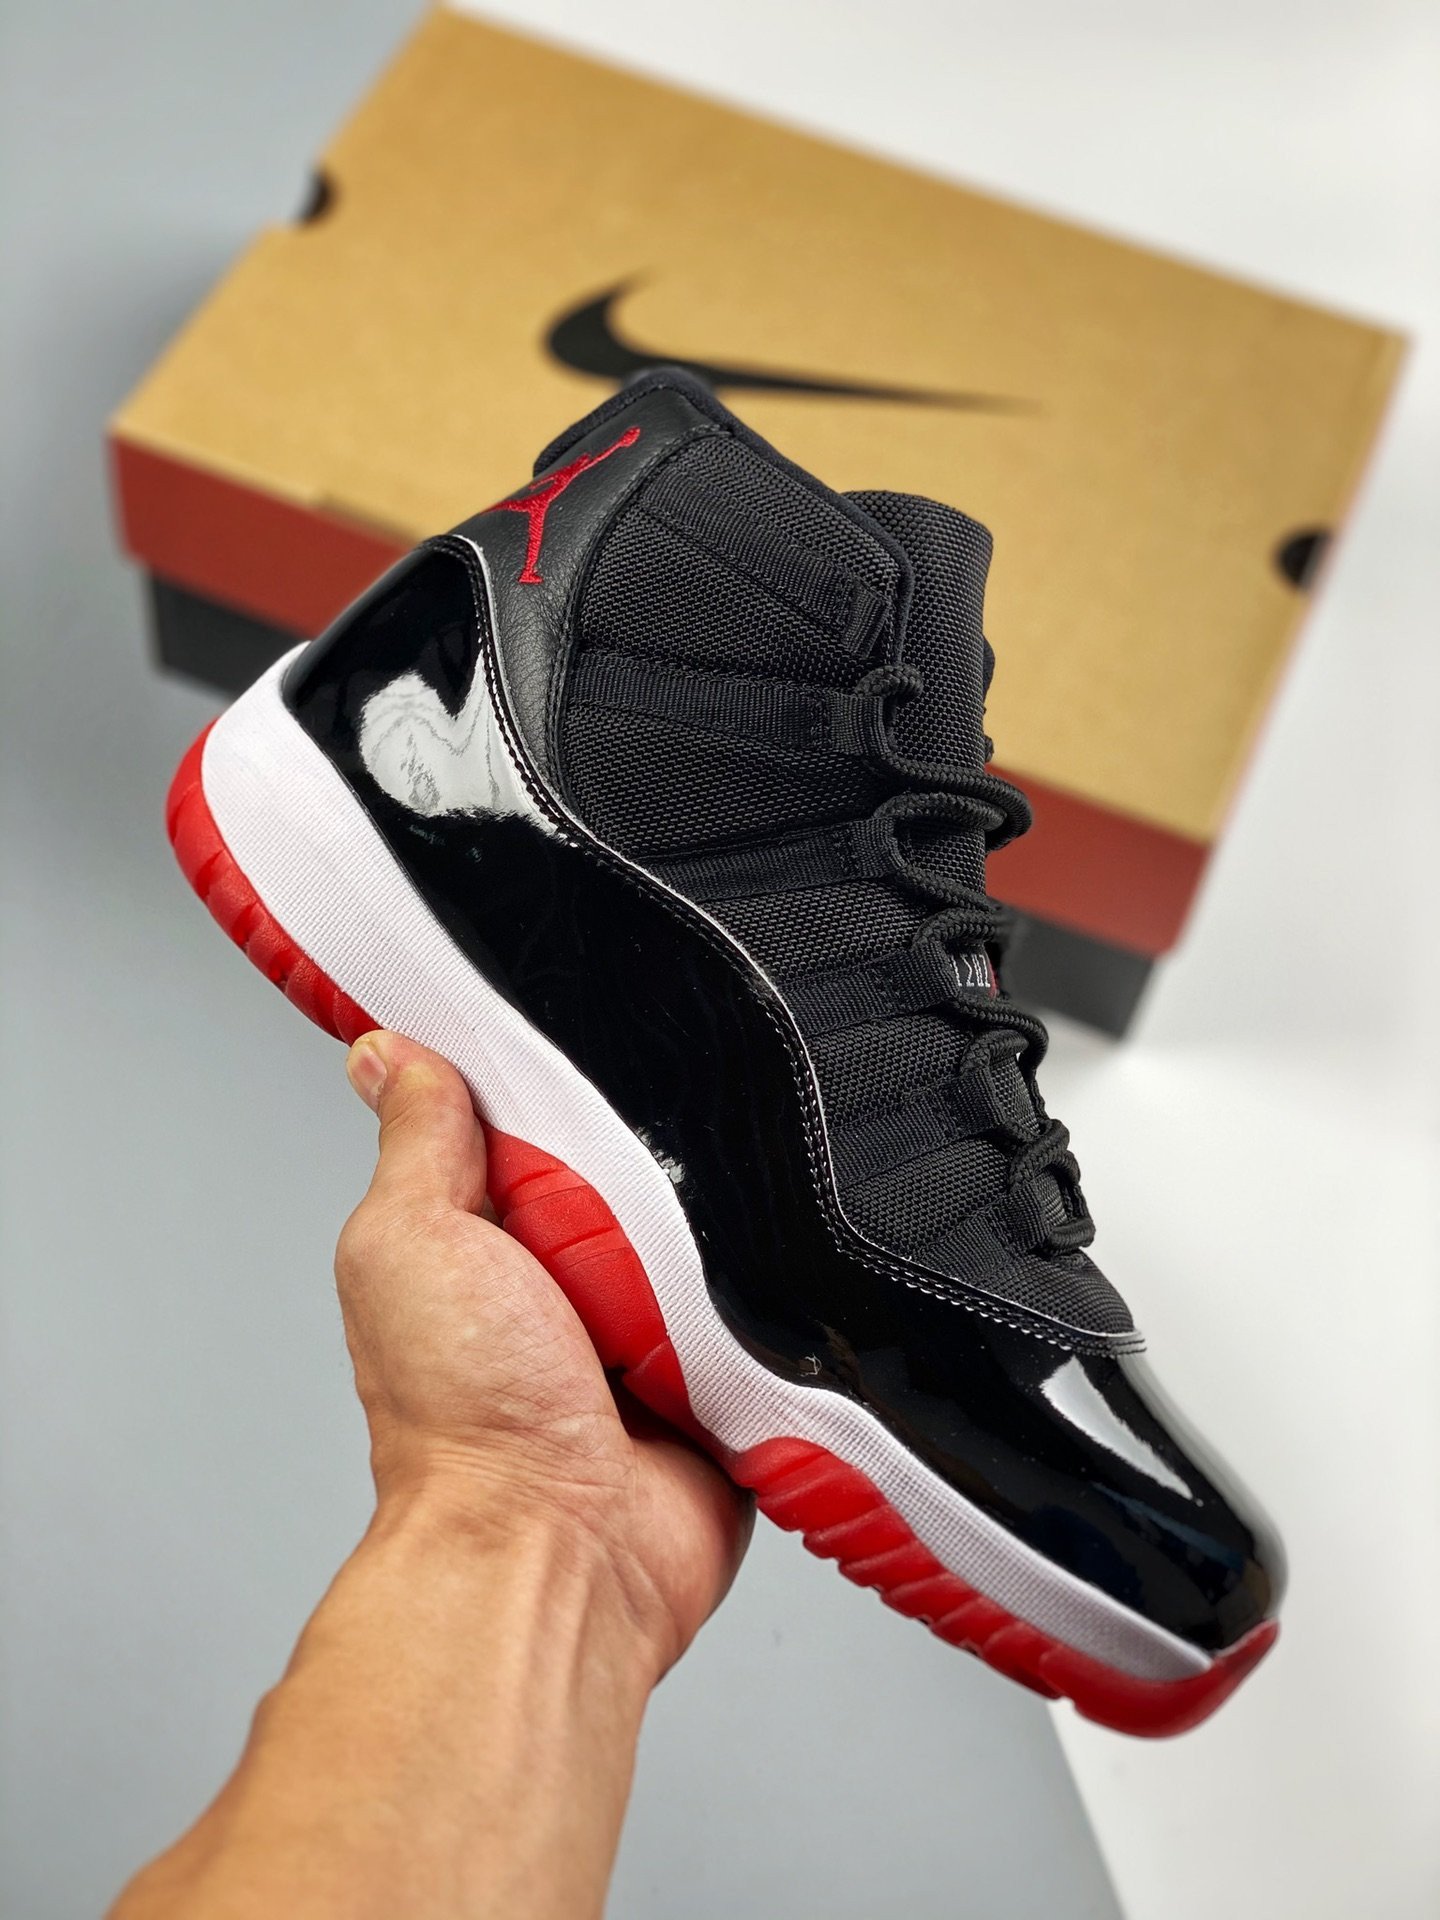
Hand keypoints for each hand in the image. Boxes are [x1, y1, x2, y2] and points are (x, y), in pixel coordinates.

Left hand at [338, 1031, 752, 1679]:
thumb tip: (388, 1054)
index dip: (558, 1075)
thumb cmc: (463, 1419)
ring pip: (710, 1228)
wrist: (557, 1551)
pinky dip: (767, 1291)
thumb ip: (419, 1143)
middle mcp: (571, 1281)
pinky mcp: (722, 1375)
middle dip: (654, 1147)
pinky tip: (761, 1273)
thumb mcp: (413, 1239)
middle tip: (654, 1151)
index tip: (591, 1023)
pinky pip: (765, 1302)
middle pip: (637, 1163)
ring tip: (708, 1222)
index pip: (536, 1118)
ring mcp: (651, 1330)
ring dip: (717, 1223)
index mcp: (490, 1237)